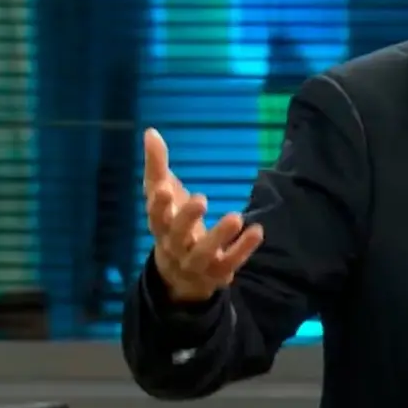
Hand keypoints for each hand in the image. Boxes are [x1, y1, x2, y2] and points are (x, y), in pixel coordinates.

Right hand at [143, 128, 262, 302]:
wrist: (179, 275)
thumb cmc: (171, 224)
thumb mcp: (163, 195)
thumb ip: (157, 165)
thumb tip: (151, 132)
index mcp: (161, 226)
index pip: (155, 217)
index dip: (158, 205)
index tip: (165, 189)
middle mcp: (175, 247)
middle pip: (177, 236)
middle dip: (187, 219)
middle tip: (201, 199)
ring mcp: (197, 262)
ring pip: (204, 253)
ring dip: (219, 236)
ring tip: (236, 216)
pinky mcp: (218, 272)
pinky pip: (230, 262)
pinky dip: (243, 249)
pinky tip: (257, 230)